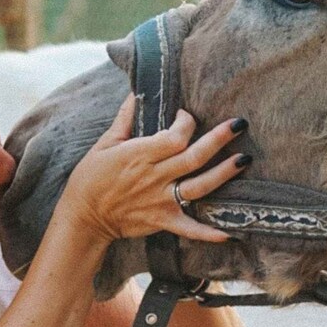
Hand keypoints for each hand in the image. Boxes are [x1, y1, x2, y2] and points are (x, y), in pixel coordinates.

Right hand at [59, 94, 250, 242]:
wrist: (83, 217)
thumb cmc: (90, 178)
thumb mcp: (104, 144)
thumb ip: (125, 119)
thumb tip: (136, 92)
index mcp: (139, 155)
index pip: (174, 136)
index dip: (186, 122)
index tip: (187, 115)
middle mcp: (154, 177)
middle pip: (193, 157)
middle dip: (219, 139)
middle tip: (240, 125)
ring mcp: (160, 200)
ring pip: (199, 186)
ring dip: (224, 174)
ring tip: (244, 160)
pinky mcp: (162, 221)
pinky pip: (190, 228)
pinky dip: (209, 232)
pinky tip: (231, 234)